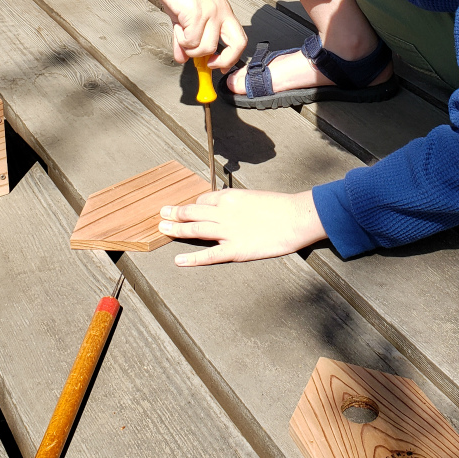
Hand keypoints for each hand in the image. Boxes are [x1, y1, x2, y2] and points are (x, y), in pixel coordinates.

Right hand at [133, 0, 246, 69]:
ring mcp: (211, 13)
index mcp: (223, 12)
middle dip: (222, 61)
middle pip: (237, 46)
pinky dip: (181, 40)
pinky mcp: (197, 13)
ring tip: (180, 31)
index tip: (216, 65)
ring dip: (190, 47)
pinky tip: (177, 26)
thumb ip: (184, 39)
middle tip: (205, 63)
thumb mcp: (182, 17)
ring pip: (207, 48)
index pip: (240, 40)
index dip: (231, 57)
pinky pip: (191, 41)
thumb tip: (181, 58)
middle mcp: (222, 12)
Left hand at [159, 188, 326, 264]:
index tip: (188, 210)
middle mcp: (223, 213)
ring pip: (194, 230)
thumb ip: (239, 204)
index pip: (203, 200)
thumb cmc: (281, 206)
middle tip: (162, 214)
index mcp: (229, 197)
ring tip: (162, 230)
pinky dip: (191, 258)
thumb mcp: (255, 197)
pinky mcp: (235, 250)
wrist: (296, 218)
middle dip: (175, 213)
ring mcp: (227, 232)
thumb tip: (232, 207)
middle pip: (192, 212)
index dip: (193, 205)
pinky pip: (209, 255)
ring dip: (176, 230)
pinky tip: (179, 260)